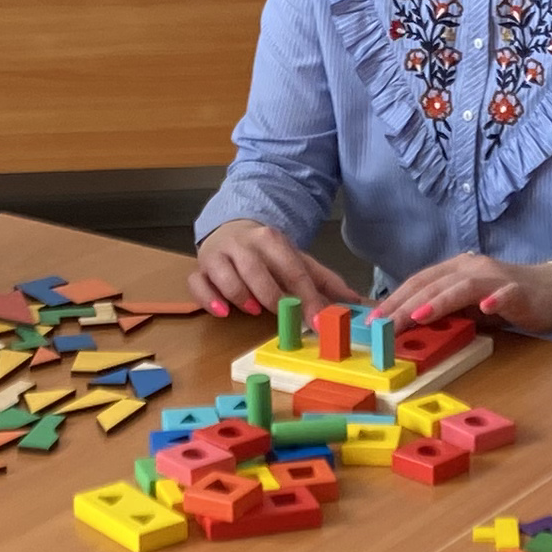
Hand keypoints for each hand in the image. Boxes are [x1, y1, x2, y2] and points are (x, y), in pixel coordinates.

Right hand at [191, 218, 352, 318]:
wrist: (231, 229)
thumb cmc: (268, 254)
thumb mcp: (298, 261)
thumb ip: (324, 281)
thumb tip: (354, 301)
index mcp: (272, 239)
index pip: (292, 270)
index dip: (306, 297)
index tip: (317, 322)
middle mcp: (243, 244)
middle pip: (256, 270)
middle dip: (271, 296)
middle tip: (281, 314)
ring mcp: (218, 255)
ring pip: (226, 276)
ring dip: (241, 296)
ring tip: (254, 310)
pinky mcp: (200, 268)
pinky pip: (197, 283)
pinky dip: (208, 299)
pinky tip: (223, 312)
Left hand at [390, 250, 551, 335]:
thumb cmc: (506, 299)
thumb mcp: (468, 308)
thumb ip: (443, 312)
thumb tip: (406, 327)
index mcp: (456, 271)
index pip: (419, 283)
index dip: (393, 300)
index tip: (370, 321)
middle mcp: (472, 268)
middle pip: (433, 284)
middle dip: (404, 305)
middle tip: (381, 325)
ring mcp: (496, 278)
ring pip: (462, 287)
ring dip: (438, 302)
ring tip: (416, 317)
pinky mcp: (520, 291)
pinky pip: (505, 294)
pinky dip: (495, 301)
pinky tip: (485, 310)